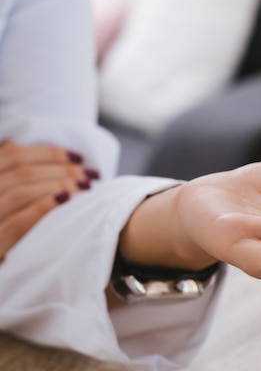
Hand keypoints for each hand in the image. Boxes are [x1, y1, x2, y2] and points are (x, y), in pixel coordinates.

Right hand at [0, 140, 98, 256]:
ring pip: (20, 192)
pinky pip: (17, 223)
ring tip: (86, 187)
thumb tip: (13, 142)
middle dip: (61, 170)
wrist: (0, 280)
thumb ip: (2, 174)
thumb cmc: (2, 225)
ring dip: (58, 185)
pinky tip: (66, 202)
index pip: (10, 155)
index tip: (78, 157)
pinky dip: (43, 208)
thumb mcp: (2, 199)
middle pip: (21, 172)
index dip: (47, 153)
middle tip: (90, 174)